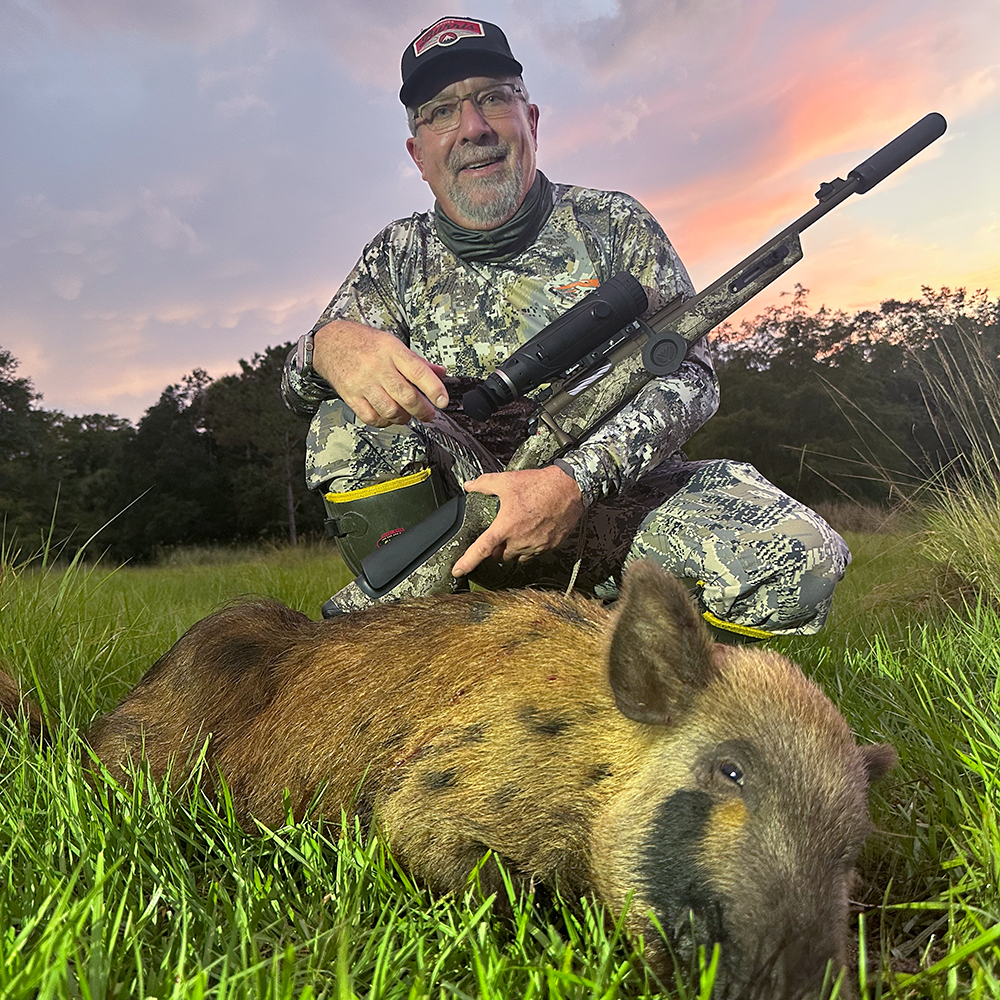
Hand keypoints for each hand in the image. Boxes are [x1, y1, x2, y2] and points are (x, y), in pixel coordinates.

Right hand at [312, 319, 447, 425]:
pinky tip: (389, 417)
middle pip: (406, 396)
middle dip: (423, 410)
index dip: (433, 388)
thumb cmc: (365, 343)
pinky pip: (372, 417)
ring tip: (408, 415)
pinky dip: (384, 422)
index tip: (443, 400)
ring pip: (390, 410)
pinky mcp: (351, 396)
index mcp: (392, 351)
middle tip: (429, 414)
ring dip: (404, 418)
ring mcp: (363, 383)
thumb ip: (417, 361)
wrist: (331, 344)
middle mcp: (378, 368)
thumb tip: (440, 373)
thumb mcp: (393, 344)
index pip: (417, 371)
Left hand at [452, 466, 583, 577]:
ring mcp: (536, 546)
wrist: (570, 488)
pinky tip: (531, 533)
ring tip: (516, 534)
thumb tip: (469, 485)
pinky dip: (529, 547)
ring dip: (512, 550)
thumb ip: (484, 484)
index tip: (458, 571)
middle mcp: (519, 541)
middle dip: (496, 549)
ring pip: (517, 557)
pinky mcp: (550, 546)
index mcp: (505, 527)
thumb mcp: (507, 481)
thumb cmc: (539, 485)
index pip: (481, 550)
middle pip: (500, 556)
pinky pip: (534, 554)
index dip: (467, 562)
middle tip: (499, 535)